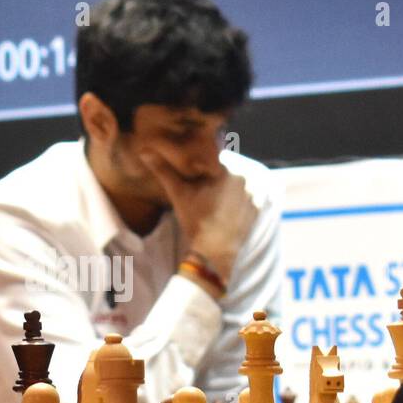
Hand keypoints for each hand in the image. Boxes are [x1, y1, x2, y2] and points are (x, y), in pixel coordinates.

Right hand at [139, 149, 256, 281]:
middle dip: (213, 180)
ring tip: (213, 205)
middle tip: (202, 195)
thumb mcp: (178, 194)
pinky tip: (225, 212)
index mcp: (224, 171)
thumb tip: (144, 151)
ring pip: (235, 185)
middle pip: (224, 173)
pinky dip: (237, 202)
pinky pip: (246, 197)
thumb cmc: (196, 220)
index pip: (210, 162)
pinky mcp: (258, 208)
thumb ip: (164, 171)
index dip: (199, 171)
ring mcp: (253, 194)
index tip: (193, 182)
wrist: (216, 251)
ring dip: (226, 190)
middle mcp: (243, 178)